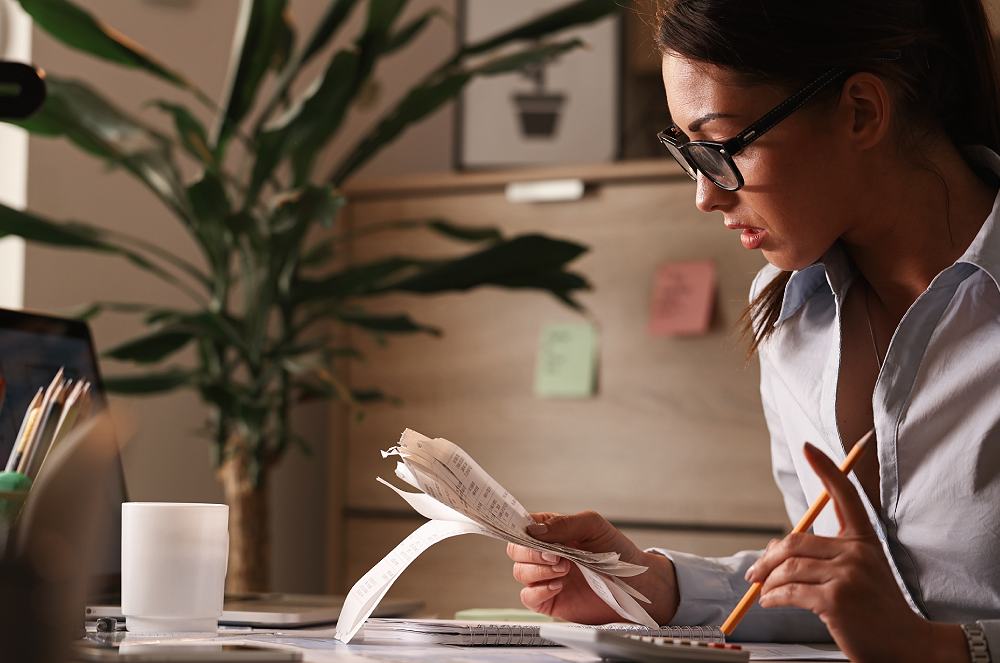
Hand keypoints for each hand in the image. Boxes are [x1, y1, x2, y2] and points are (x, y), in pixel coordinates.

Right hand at [506, 510, 678, 624]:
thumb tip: (534, 530)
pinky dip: (539, 590)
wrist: (636, 586)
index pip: (524, 526)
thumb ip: (564, 524)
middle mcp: (546, 554)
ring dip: (539, 570)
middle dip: (531, 552)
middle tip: (556, 555)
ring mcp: (546, 577)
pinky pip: (528, 596)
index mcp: (553, 532)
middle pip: (516, 550)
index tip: (527, 533)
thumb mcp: (593, 527)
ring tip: (565, 569)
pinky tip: (559, 586)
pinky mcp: (550, 600)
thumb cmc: (618, 553)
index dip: (519, 529)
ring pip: (520, 572)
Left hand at [747, 442, 966, 662]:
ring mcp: (848, 575)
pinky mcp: (836, 600)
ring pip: (788, 568)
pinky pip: (790, 591)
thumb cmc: (876, 610)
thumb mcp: (857, 573)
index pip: (845, 495)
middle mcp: (857, 551)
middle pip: (794, 541)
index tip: (809, 447)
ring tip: (763, 592)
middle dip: (767, 559)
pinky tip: (770, 602)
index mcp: (864, 540)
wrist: (906, 645)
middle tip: (755, 574)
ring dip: (768, 582)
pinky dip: (773, 597)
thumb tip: (773, 550)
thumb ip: (821, 556)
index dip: (827, 469)